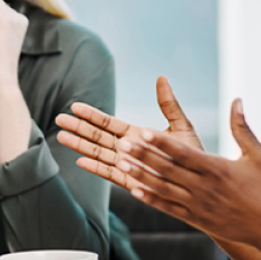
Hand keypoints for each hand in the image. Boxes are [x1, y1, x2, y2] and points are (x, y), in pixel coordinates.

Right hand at [56, 75, 203, 189]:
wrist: (201, 182)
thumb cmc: (193, 155)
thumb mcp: (181, 125)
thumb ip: (169, 104)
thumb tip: (161, 77)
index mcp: (136, 135)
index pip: (109, 123)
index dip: (92, 115)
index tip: (75, 107)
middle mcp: (128, 150)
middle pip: (98, 137)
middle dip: (78, 128)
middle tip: (59, 119)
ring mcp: (128, 166)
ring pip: (98, 153)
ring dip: (80, 145)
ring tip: (61, 136)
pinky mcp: (132, 182)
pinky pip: (110, 174)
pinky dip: (95, 168)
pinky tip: (79, 161)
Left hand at [112, 99, 260, 248]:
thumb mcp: (258, 155)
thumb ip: (242, 128)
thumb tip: (237, 100)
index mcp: (218, 168)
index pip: (184, 153)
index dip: (162, 142)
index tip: (143, 131)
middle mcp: (204, 188)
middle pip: (167, 169)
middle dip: (142, 155)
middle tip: (121, 144)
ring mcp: (198, 206)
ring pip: (163, 189)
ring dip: (140, 176)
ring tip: (120, 164)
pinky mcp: (197, 221)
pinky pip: (168, 208)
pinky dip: (150, 199)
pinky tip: (133, 189)